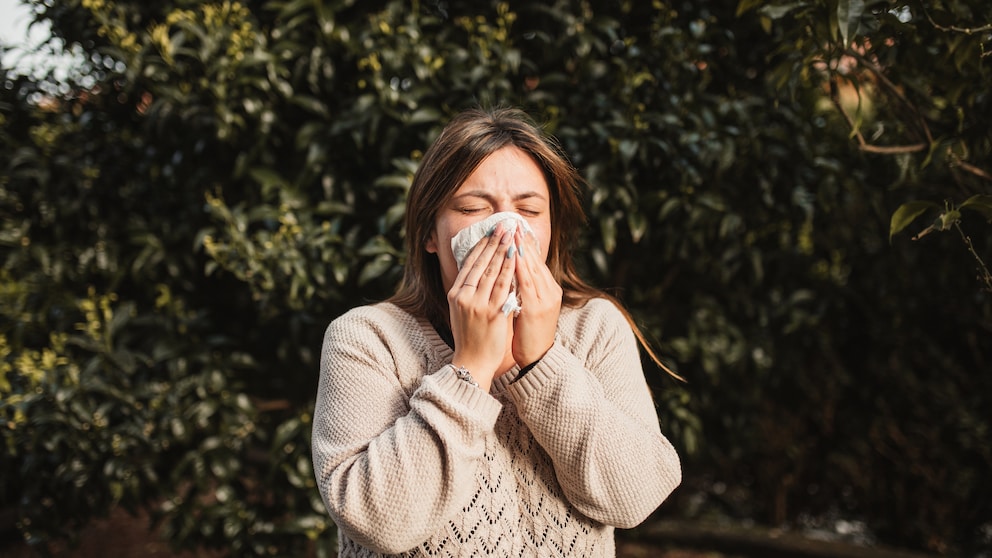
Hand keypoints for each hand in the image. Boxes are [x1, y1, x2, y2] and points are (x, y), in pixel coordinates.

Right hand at [447, 223, 516, 388]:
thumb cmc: (470, 336)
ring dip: (503, 250)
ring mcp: (478, 304)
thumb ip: (469, 291)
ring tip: (512, 234)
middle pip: (481, 263)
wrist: (472, 362)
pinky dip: (510, 270)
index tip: (490, 231)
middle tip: (504, 225)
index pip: (469, 263)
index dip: (481, 245)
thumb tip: (478, 270)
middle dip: (494, 242)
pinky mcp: (492, 313)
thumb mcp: (462, 310)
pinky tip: (517, 257)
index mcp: (456, 294)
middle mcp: (464, 296)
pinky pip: (503, 287)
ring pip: (492, 271)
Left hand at [511, 227, 561, 366]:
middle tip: (512, 223)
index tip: (515, 229)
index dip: (526, 245)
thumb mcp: (528, 307)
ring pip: (532, 268)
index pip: (536, 262)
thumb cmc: (529, 334)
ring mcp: (545, 299)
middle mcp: (550, 291)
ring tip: (512, 233)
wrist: (538, 358)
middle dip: (523, 241)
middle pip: (535, 261)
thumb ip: (523, 290)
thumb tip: (510, 273)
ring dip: (521, 249)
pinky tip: (513, 256)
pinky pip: (527, 283)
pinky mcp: (537, 308)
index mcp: (548, 290)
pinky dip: (520, 268)